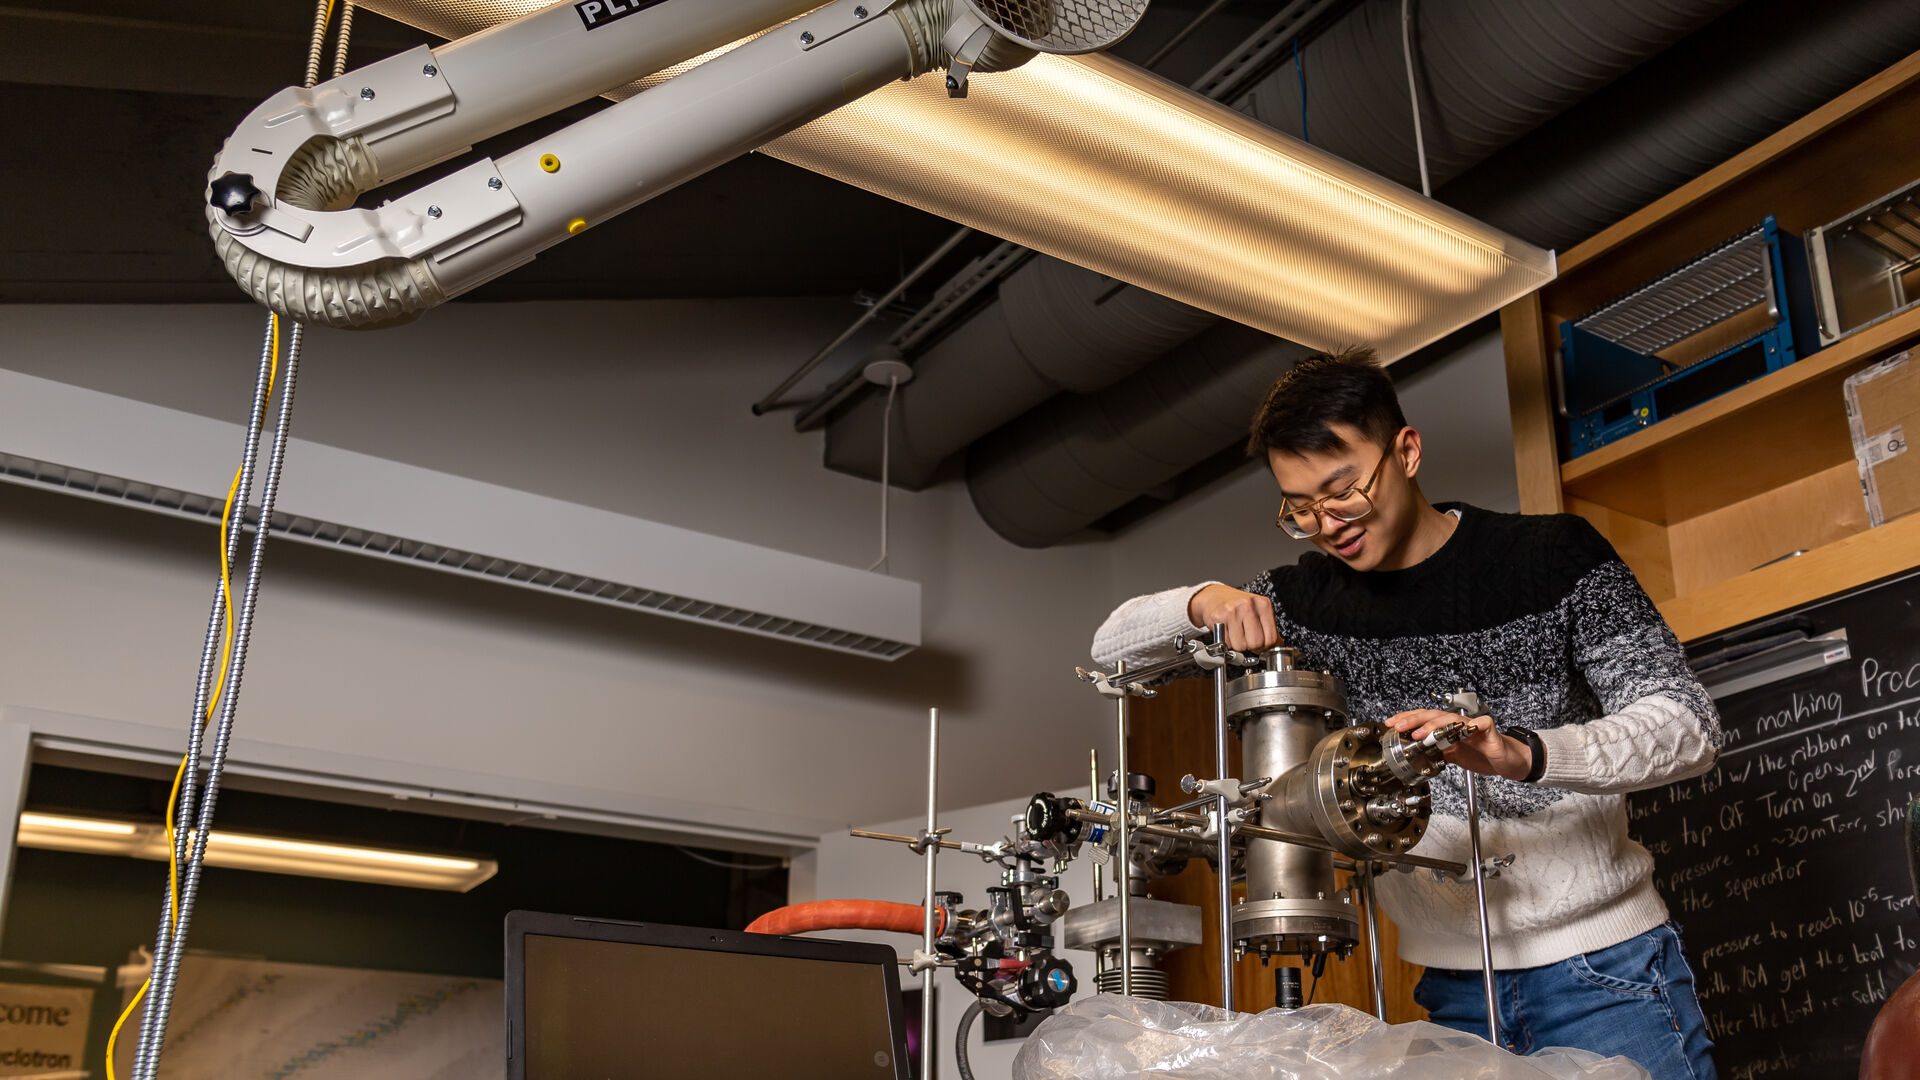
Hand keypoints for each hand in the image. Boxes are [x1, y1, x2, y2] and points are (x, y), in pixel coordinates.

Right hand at [1187, 584, 1279, 652]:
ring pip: (1241, 645)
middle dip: (1251, 646)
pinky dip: (1227, 642)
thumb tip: (1277, 645)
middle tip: (1247, 639)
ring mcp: (1233, 611)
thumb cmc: (1237, 605)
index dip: (1265, 646)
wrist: (1215, 596)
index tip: (1260, 644)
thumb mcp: (1258, 611)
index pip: (1272, 638)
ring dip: (1238, 645)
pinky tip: (1227, 632)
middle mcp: (1248, 605)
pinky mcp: (1219, 618)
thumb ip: (1269, 628)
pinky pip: (1227, 642)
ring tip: (1236, 634)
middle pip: (1256, 643)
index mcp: (1263, 604)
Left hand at [1384, 709, 1531, 780]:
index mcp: (1447, 727)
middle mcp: (1458, 723)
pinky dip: (1473, 725)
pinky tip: (1464, 729)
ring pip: (1452, 719)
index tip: (1390, 724)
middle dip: (1414, 720)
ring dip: (1435, 725)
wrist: (1505, 760)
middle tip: (1399, 727)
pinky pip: (1481, 724)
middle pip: (1433, 715)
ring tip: (1420, 734)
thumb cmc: (1480, 754)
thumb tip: (1415, 752)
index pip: (1423, 719)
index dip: (1407, 719)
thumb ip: (1436, 751)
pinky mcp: (1489, 730)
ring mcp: (1473, 725)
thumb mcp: (1452, 756)